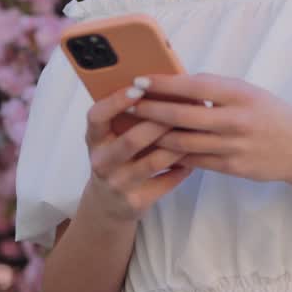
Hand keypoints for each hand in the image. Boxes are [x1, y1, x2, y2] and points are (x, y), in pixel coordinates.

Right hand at [82, 79, 192, 223]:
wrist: (107, 204)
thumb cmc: (116, 159)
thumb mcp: (111, 138)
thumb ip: (127, 119)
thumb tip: (161, 87)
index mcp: (94, 139)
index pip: (97, 116)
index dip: (116, 102)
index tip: (138, 87)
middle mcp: (102, 162)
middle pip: (131, 140)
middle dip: (160, 122)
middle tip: (185, 106)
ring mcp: (118, 184)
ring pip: (153, 161)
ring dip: (178, 145)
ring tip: (197, 130)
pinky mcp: (136, 202)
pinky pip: (166, 182)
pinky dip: (182, 168)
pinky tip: (194, 157)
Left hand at [128, 73, 291, 184]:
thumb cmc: (270, 114)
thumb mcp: (248, 92)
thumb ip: (216, 89)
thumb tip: (176, 83)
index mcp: (240, 95)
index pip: (195, 85)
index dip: (164, 83)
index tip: (141, 80)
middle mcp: (236, 120)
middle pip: (183, 115)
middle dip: (151, 109)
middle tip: (128, 104)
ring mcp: (234, 146)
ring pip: (184, 142)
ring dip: (155, 135)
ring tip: (134, 127)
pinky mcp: (232, 167)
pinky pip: (194, 160)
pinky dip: (173, 154)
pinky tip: (155, 148)